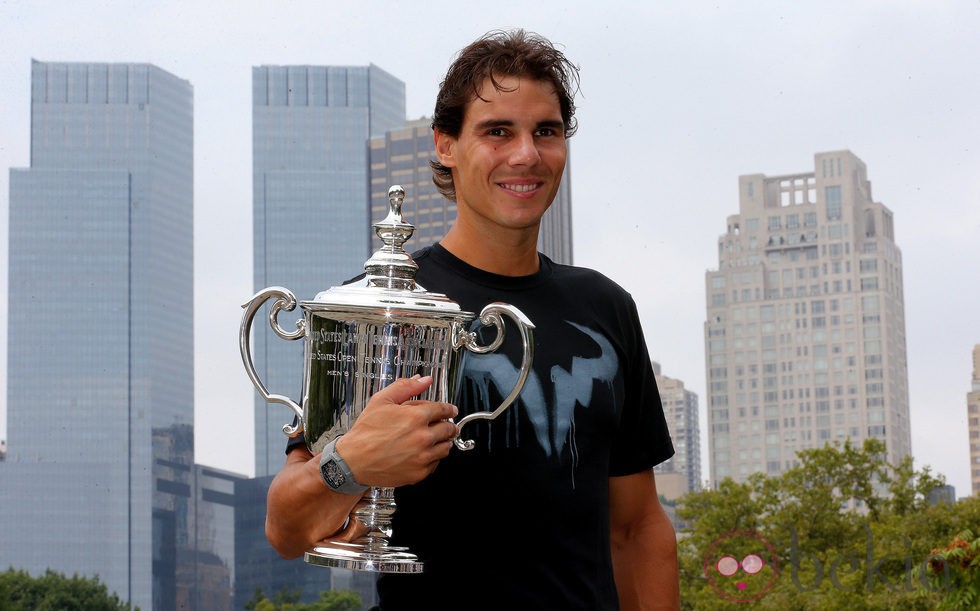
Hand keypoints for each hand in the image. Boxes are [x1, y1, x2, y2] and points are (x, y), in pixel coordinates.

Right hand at [336, 375, 458, 487]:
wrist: (353, 461)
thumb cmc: (365, 432)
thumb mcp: (382, 400)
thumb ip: (406, 387)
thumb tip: (424, 379)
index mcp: (416, 417)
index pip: (444, 410)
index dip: (449, 409)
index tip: (451, 410)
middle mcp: (423, 438)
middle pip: (449, 429)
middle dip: (449, 425)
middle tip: (445, 425)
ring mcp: (422, 457)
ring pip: (446, 447)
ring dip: (443, 442)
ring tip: (433, 439)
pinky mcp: (419, 473)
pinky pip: (436, 463)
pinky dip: (433, 457)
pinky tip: (422, 452)